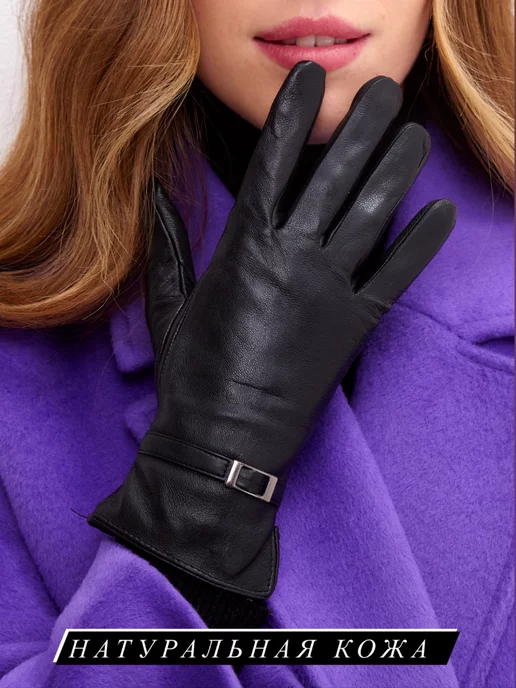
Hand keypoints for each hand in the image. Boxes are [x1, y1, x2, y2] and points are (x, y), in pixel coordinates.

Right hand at [88, 61, 455, 598]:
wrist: (225, 440)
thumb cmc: (193, 374)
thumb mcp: (169, 304)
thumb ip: (168, 245)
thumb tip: (153, 194)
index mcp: (242, 249)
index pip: (271, 166)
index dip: (291, 118)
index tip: (310, 80)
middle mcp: (291, 258)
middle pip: (331, 178)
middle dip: (358, 128)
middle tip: (382, 89)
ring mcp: (327, 291)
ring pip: (369, 216)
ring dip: (395, 170)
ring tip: (414, 133)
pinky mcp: (354, 327)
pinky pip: (394, 277)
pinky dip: (419, 244)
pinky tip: (439, 212)